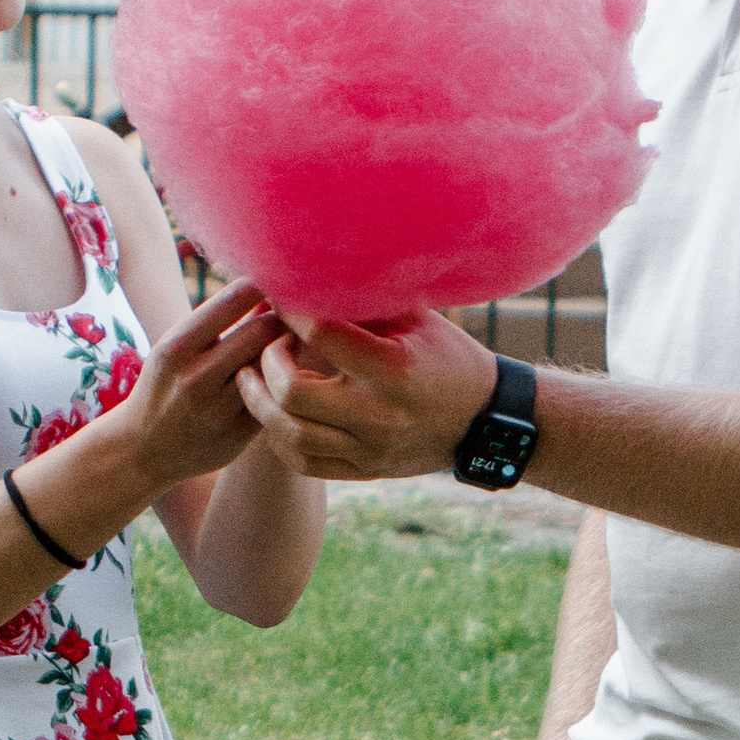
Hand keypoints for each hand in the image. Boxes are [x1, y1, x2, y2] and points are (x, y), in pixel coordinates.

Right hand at [103, 280, 284, 493]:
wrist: (142, 450)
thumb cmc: (165, 384)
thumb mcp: (174, 347)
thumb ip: (216, 320)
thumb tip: (263, 286)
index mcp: (175, 348)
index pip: (234, 299)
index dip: (262, 285)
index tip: (273, 282)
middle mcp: (195, 378)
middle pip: (263, 331)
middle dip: (281, 318)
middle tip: (292, 314)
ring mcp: (218, 410)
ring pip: (273, 366)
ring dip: (287, 351)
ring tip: (288, 343)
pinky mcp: (238, 435)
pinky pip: (274, 398)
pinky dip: (283, 384)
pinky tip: (283, 378)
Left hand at [237, 308, 500, 479]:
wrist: (486, 422)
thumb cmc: (448, 357)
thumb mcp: (418, 320)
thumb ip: (367, 300)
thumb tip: (314, 268)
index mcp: (394, 368)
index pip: (321, 333)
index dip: (290, 310)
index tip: (278, 297)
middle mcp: (379, 414)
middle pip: (293, 392)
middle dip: (268, 363)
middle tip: (269, 345)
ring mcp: (371, 448)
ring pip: (290, 434)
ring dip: (260, 404)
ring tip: (253, 378)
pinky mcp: (366, 471)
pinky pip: (304, 463)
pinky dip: (279, 439)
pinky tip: (273, 415)